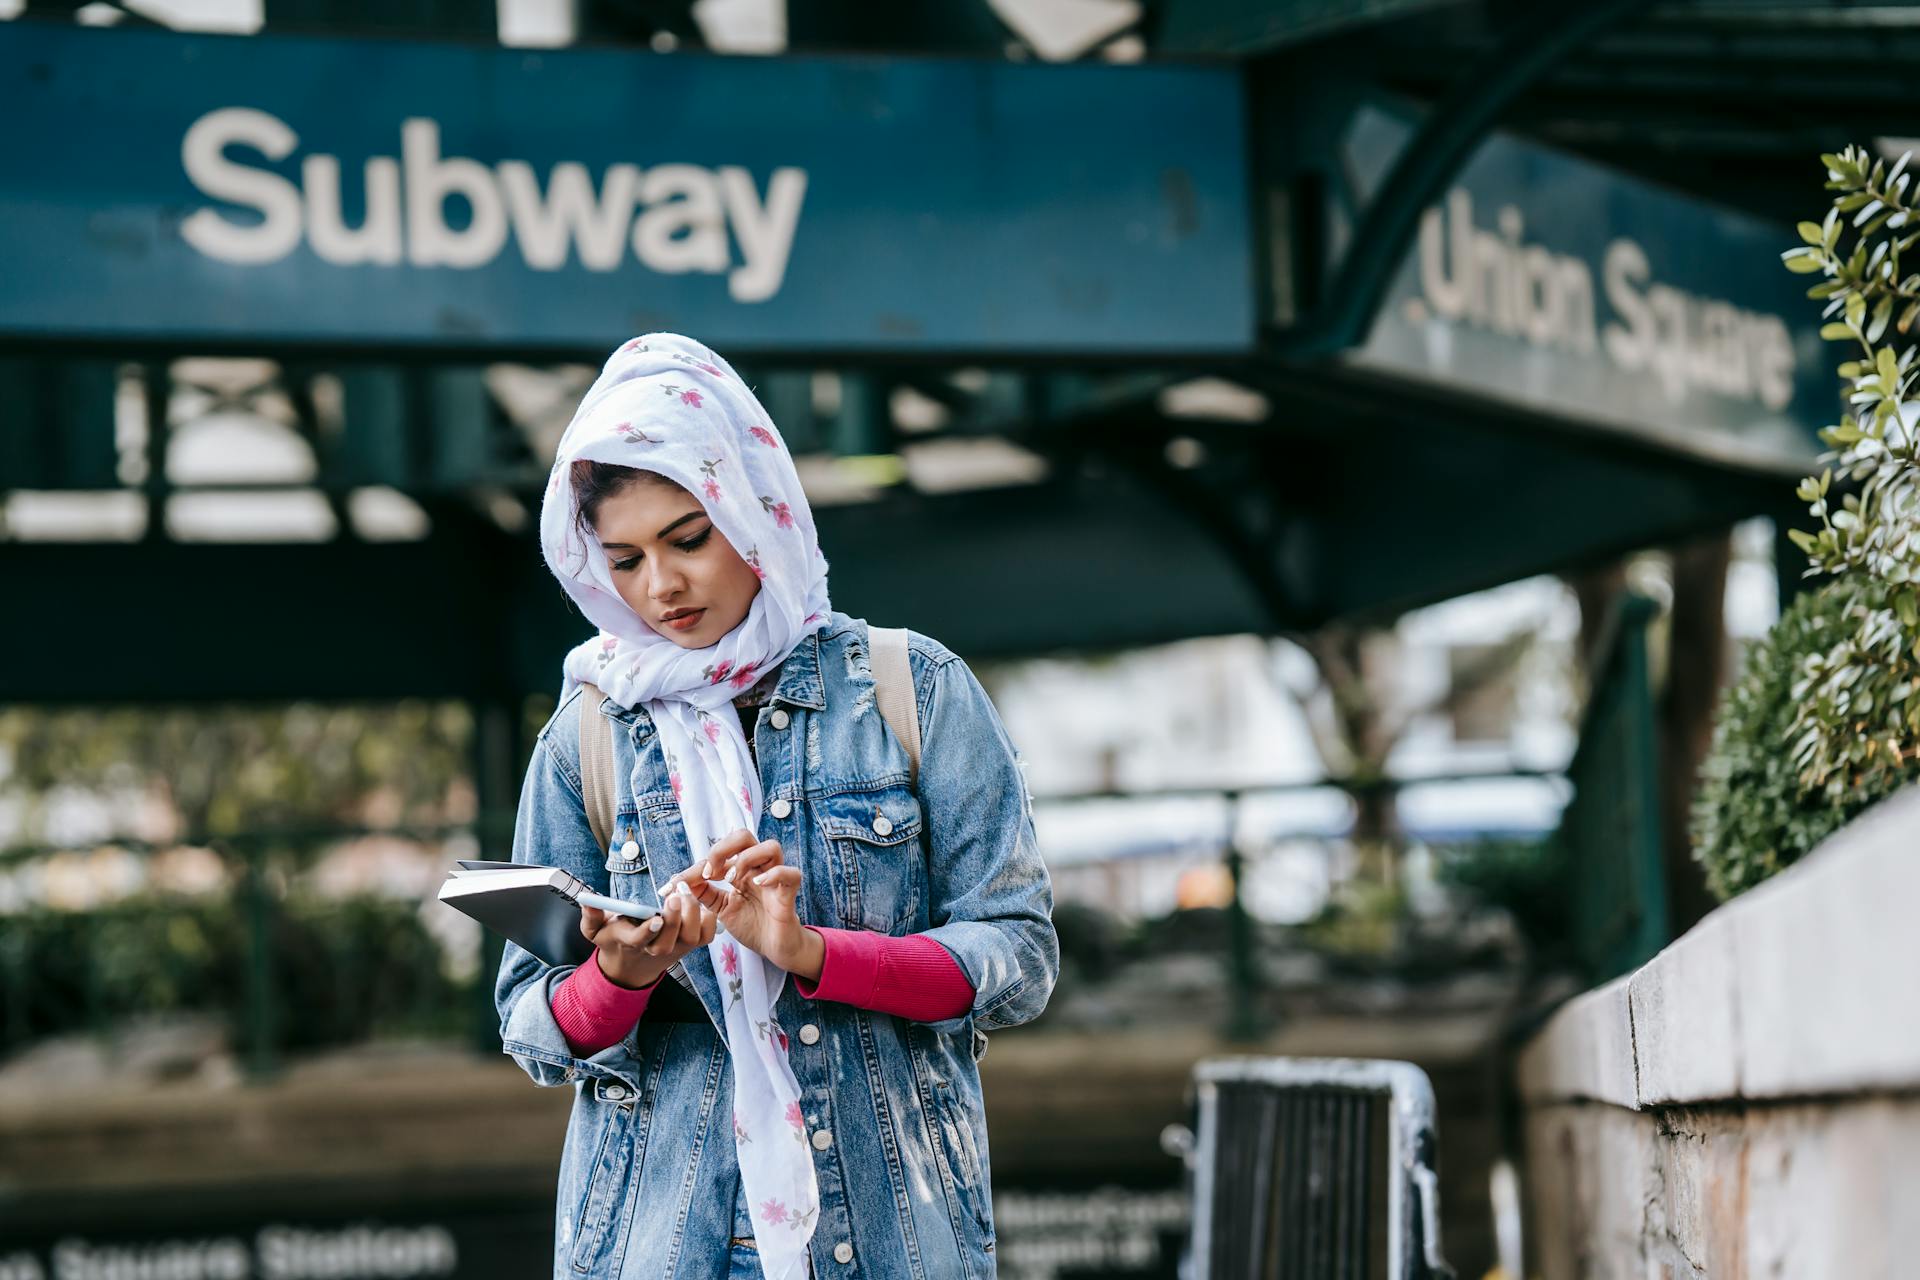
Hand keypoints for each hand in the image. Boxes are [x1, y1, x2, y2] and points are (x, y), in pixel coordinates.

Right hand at [580, 889, 715, 989]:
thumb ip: (590, 917)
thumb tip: (587, 901)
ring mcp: (676, 948)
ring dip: (692, 916)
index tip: (654, 918)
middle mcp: (657, 948)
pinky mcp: (691, 944)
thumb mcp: (595, 930)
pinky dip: (708, 920)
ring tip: (687, 894)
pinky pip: (706, 936)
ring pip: (690, 939)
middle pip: (669, 942)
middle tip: (675, 896)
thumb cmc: (614, 939)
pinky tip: (699, 903)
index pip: (641, 941)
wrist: (632, 964)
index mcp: (632, 943)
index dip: (648, 931)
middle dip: (674, 920)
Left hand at [674, 829, 818, 977]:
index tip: (676, 885)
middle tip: (710, 872)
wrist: (774, 948)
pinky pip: (790, 874)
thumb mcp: (721, 909)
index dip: (695, 867)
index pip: (718, 854)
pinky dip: (774, 875)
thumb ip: (705, 894)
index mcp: (741, 871)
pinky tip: (758, 885)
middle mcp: (758, 869)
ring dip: (746, 858)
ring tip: (731, 880)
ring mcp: (775, 879)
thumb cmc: (752, 926)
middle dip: (722, 848)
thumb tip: (681, 883)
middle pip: (744, 836)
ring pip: (770, 847)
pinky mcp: (788, 893)